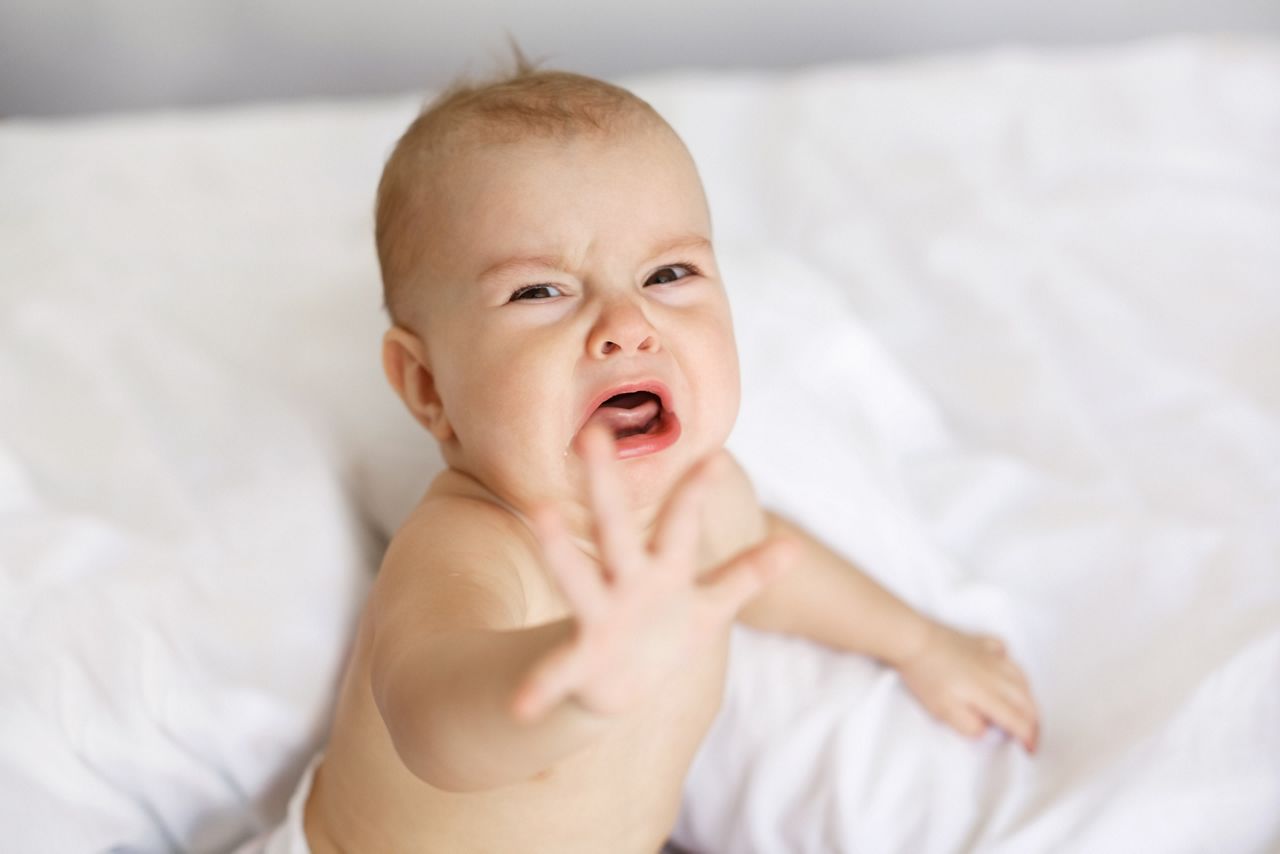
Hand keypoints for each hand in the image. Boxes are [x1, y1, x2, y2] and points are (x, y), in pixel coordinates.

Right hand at [511, 424, 798, 722]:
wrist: (617, 684)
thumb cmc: (664, 631)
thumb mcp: (709, 607)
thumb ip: (746, 575)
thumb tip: (795, 546)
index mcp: (660, 569)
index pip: (681, 523)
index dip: (697, 493)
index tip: (716, 457)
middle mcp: (624, 582)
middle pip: (617, 527)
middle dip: (607, 485)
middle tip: (594, 434)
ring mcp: (599, 617)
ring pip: (578, 579)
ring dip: (559, 549)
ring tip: (540, 511)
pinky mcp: (582, 661)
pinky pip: (557, 672)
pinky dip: (540, 687)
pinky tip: (522, 706)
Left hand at [897, 623, 1039, 752]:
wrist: (914, 640)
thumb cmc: (926, 676)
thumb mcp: (943, 711)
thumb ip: (969, 726)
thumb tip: (986, 730)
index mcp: (989, 694)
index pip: (1018, 720)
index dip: (1028, 738)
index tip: (1030, 750)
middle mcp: (997, 675)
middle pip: (1027, 700)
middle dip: (1034, 721)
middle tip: (1031, 734)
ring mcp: (990, 656)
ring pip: (1021, 676)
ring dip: (1028, 695)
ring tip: (1025, 708)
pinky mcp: (979, 642)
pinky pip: (1004, 652)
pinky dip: (1010, 664)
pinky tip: (1004, 669)